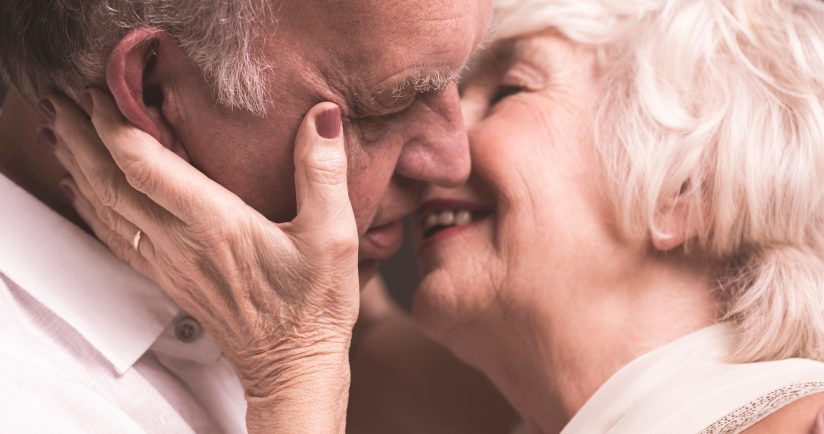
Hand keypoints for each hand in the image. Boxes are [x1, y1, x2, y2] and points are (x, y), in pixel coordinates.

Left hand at [47, 89, 358, 431]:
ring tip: (62, 131)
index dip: (116, 124)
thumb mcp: (334, 235)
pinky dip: (91, 205)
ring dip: (78, 165)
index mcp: (216, 225)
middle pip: (110, 182)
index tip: (104, 89)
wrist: (293, 366)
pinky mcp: (168, 279)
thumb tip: (322, 116)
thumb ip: (323, 171)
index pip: (145, 166)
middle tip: (64, 98)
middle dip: (82, 136)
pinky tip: (83, 190)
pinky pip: (114, 236)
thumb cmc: (315, 305)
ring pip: (105, 208)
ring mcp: (169, 264)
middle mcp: (180, 244)